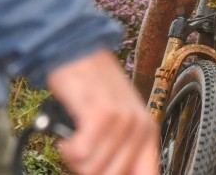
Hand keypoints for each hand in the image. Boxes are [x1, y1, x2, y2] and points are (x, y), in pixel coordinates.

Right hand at [47, 50, 157, 174]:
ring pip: (93, 169)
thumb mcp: (118, 120)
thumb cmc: (94, 86)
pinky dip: (68, 149)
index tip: (103, 170)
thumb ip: (123, 151)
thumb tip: (116, 172)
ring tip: (77, 138)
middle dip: (89, 169)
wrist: (79, 52)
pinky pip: (80, 154)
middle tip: (83, 152)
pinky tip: (70, 135)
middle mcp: (140, 128)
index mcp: (148, 133)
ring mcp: (123, 121)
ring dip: (76, 158)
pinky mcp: (102, 114)